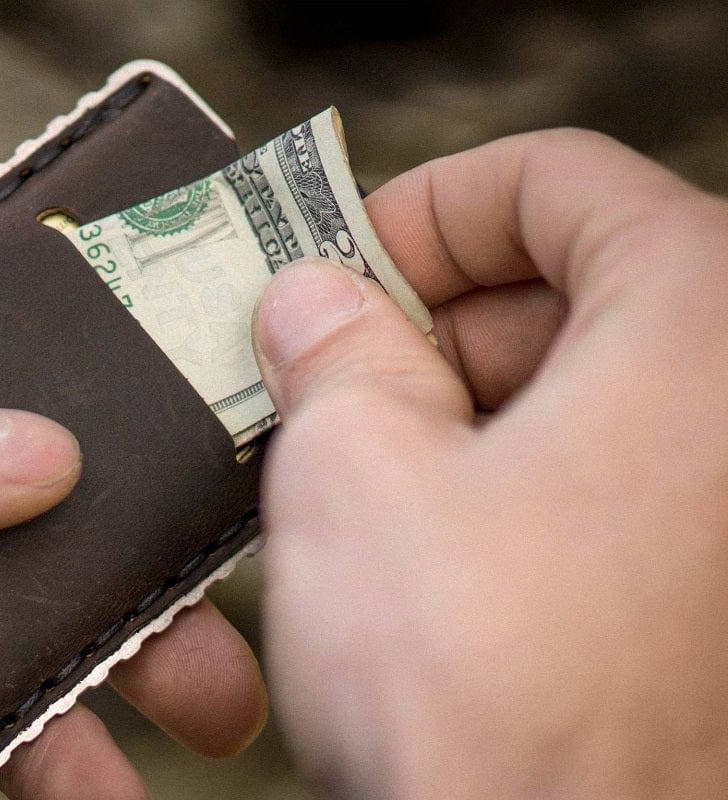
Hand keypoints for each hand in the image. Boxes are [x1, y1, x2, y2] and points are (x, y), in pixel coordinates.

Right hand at [252, 130, 727, 797]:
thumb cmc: (486, 699)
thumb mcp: (355, 474)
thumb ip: (330, 351)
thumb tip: (312, 305)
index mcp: (702, 327)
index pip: (559, 179)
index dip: (425, 209)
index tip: (340, 264)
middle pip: (578, 284)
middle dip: (430, 318)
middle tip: (324, 369)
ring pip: (588, 388)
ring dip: (460, 404)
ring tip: (360, 466)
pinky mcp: (713, 589)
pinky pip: (610, 478)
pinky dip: (513, 477)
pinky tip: (429, 537)